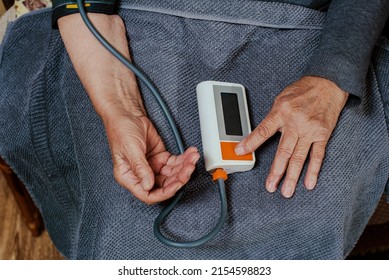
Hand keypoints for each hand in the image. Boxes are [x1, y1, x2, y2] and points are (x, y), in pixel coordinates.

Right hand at [104, 110, 199, 203]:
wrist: (127, 113)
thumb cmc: (121, 130)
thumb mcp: (130, 149)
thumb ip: (140, 168)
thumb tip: (148, 186)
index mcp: (128, 177)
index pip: (148, 194)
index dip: (164, 192)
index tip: (177, 184)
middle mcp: (141, 174)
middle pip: (164, 184)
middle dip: (178, 177)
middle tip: (189, 168)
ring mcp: (152, 166)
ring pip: (172, 174)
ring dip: (184, 167)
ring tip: (192, 157)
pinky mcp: (160, 157)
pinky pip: (175, 162)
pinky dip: (184, 159)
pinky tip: (190, 154)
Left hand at [235, 76, 348, 197]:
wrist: (328, 83)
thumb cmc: (302, 90)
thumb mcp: (281, 98)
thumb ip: (272, 117)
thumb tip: (260, 133)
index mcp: (281, 112)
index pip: (263, 131)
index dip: (250, 143)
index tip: (240, 152)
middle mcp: (295, 123)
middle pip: (283, 151)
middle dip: (276, 171)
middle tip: (270, 186)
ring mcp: (310, 131)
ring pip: (299, 157)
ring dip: (292, 176)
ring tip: (286, 191)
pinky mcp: (322, 135)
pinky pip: (317, 155)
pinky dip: (313, 170)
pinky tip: (309, 183)